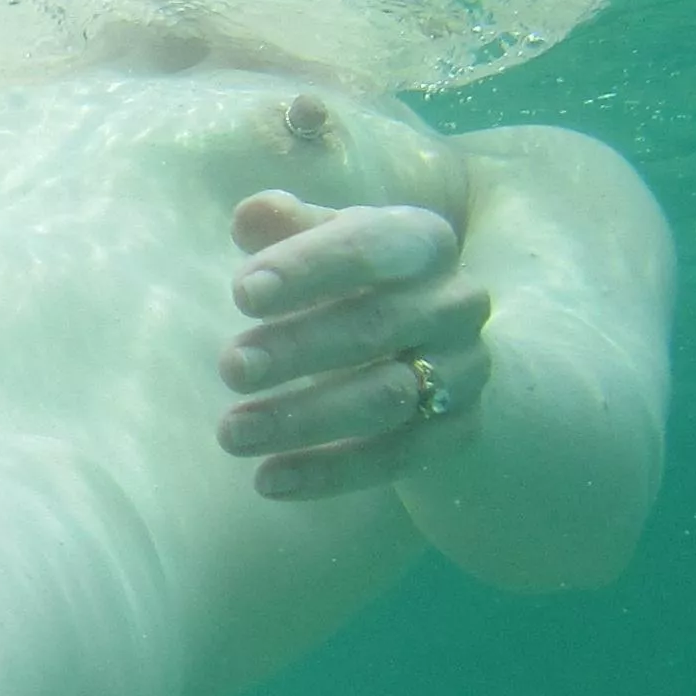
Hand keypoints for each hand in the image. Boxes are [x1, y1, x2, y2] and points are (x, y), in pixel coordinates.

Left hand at [215, 192, 491, 498]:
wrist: (432, 347)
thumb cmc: (353, 283)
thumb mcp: (323, 244)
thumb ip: (288, 227)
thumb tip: (252, 215)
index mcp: (423, 241)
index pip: (371, 245)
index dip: (307, 268)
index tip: (242, 294)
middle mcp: (456, 302)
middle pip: (376, 326)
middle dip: (296, 349)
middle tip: (230, 368)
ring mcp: (465, 369)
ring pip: (386, 398)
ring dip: (303, 418)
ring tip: (232, 433)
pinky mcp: (459, 430)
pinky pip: (398, 457)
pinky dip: (330, 472)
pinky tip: (269, 479)